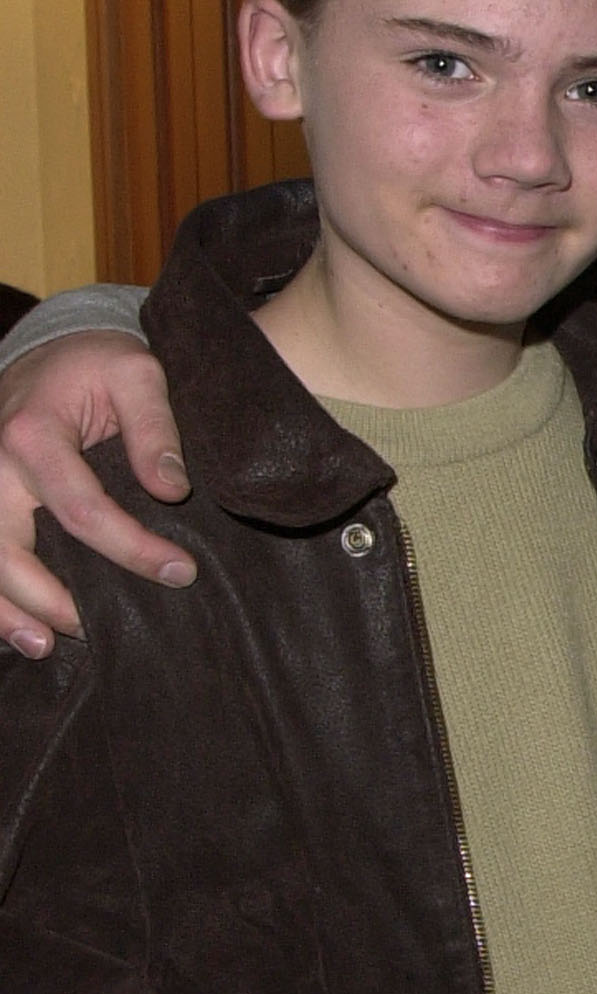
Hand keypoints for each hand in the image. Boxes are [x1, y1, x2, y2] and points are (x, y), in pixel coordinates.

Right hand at [0, 333, 193, 654]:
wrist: (49, 348)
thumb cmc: (97, 362)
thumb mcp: (137, 374)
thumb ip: (156, 430)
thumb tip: (172, 489)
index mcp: (33, 435)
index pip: (83, 511)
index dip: (133, 550)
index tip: (181, 571)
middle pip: (9, 549)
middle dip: (53, 598)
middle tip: (99, 627)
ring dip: (8, 610)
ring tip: (45, 645)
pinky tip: (17, 628)